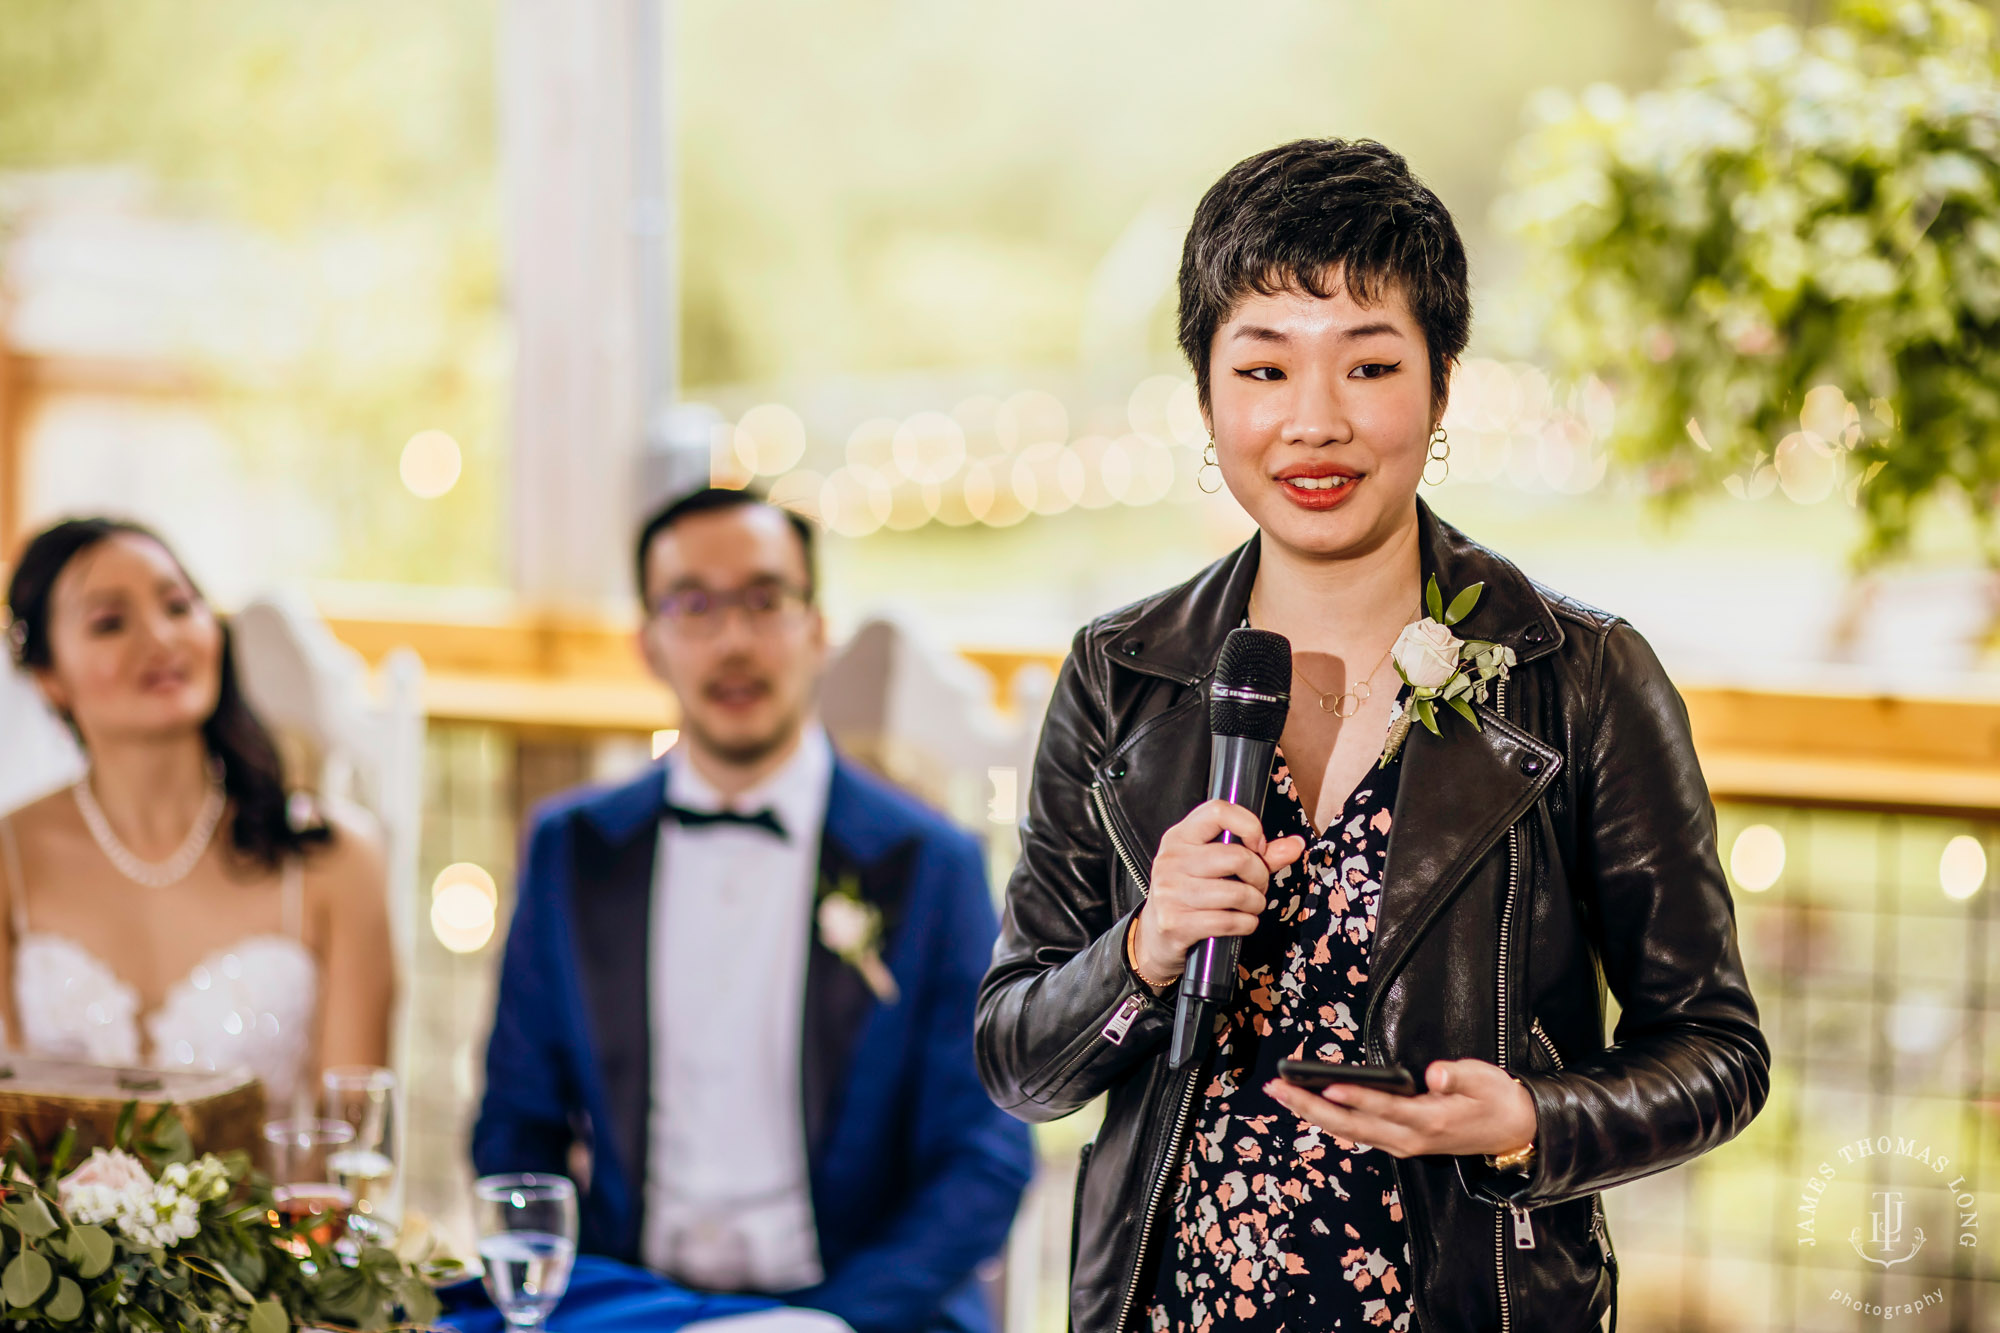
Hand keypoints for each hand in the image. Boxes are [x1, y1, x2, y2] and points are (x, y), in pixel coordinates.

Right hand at [1129, 799, 1305, 988]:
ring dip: (1256, 903)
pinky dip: (1247, 924)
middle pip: (1236, 857)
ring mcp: (1171, 892)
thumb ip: (1257, 855)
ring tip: (1250, 906)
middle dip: (1260, 876)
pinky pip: (1231, 921)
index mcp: (1180, 837)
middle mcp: (1171, 860)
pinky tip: (1241, 922)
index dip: (1249, 825)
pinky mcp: (1176, 923)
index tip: (1258, 845)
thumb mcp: (1215, 868)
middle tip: (1258, 885)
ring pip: (1238, 893)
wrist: (1155, 938)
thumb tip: (1295, 845)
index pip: (1218, 811)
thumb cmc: (1191, 896)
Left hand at [1264, 1059, 1536, 1158]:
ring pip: (1350, 1132)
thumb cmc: (1495, 1099)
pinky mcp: (1399, 1142)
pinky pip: (1358, 1134)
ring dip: (1313, 1114)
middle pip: (1353, 1125)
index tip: (1327, 1085)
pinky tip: (1308, 1106)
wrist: (1513, 1132)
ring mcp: (1403, 1144)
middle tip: (1278, 1088)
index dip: (1357, 1097)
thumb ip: (1459, 1075)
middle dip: (1312, 1107)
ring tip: (1281, 1093)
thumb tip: (1435, 1073)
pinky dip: (1330, 1120)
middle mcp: (1410, 1138)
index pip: (1385, 1108)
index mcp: (1431, 1120)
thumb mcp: (1486, 1079)